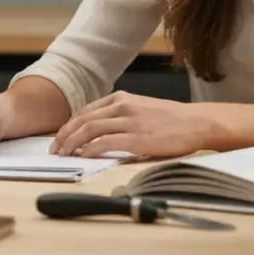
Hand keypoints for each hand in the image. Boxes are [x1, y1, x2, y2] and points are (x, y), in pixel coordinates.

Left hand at [52, 91, 215, 158]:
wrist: (198, 122)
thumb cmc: (172, 120)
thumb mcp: (141, 109)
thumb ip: (120, 116)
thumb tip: (98, 133)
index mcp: (121, 98)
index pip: (85, 111)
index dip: (69, 125)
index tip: (60, 137)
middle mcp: (121, 106)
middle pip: (82, 119)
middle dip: (64, 134)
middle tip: (55, 148)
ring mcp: (128, 121)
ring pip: (89, 129)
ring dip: (72, 142)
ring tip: (64, 154)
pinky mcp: (136, 138)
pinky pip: (105, 142)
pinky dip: (90, 149)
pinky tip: (83, 156)